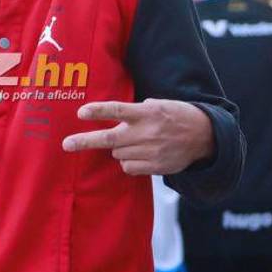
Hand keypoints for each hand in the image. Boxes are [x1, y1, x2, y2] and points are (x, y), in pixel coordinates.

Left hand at [61, 99, 214, 175]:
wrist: (205, 137)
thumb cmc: (176, 116)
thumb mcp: (157, 104)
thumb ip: (135, 110)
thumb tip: (111, 115)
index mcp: (146, 113)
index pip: (117, 110)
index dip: (97, 111)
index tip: (81, 113)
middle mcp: (146, 133)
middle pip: (109, 139)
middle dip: (85, 141)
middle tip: (66, 144)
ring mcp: (150, 152)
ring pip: (117, 153)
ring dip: (118, 148)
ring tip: (135, 141)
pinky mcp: (154, 167)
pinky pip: (128, 167)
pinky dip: (128, 161)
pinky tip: (141, 154)